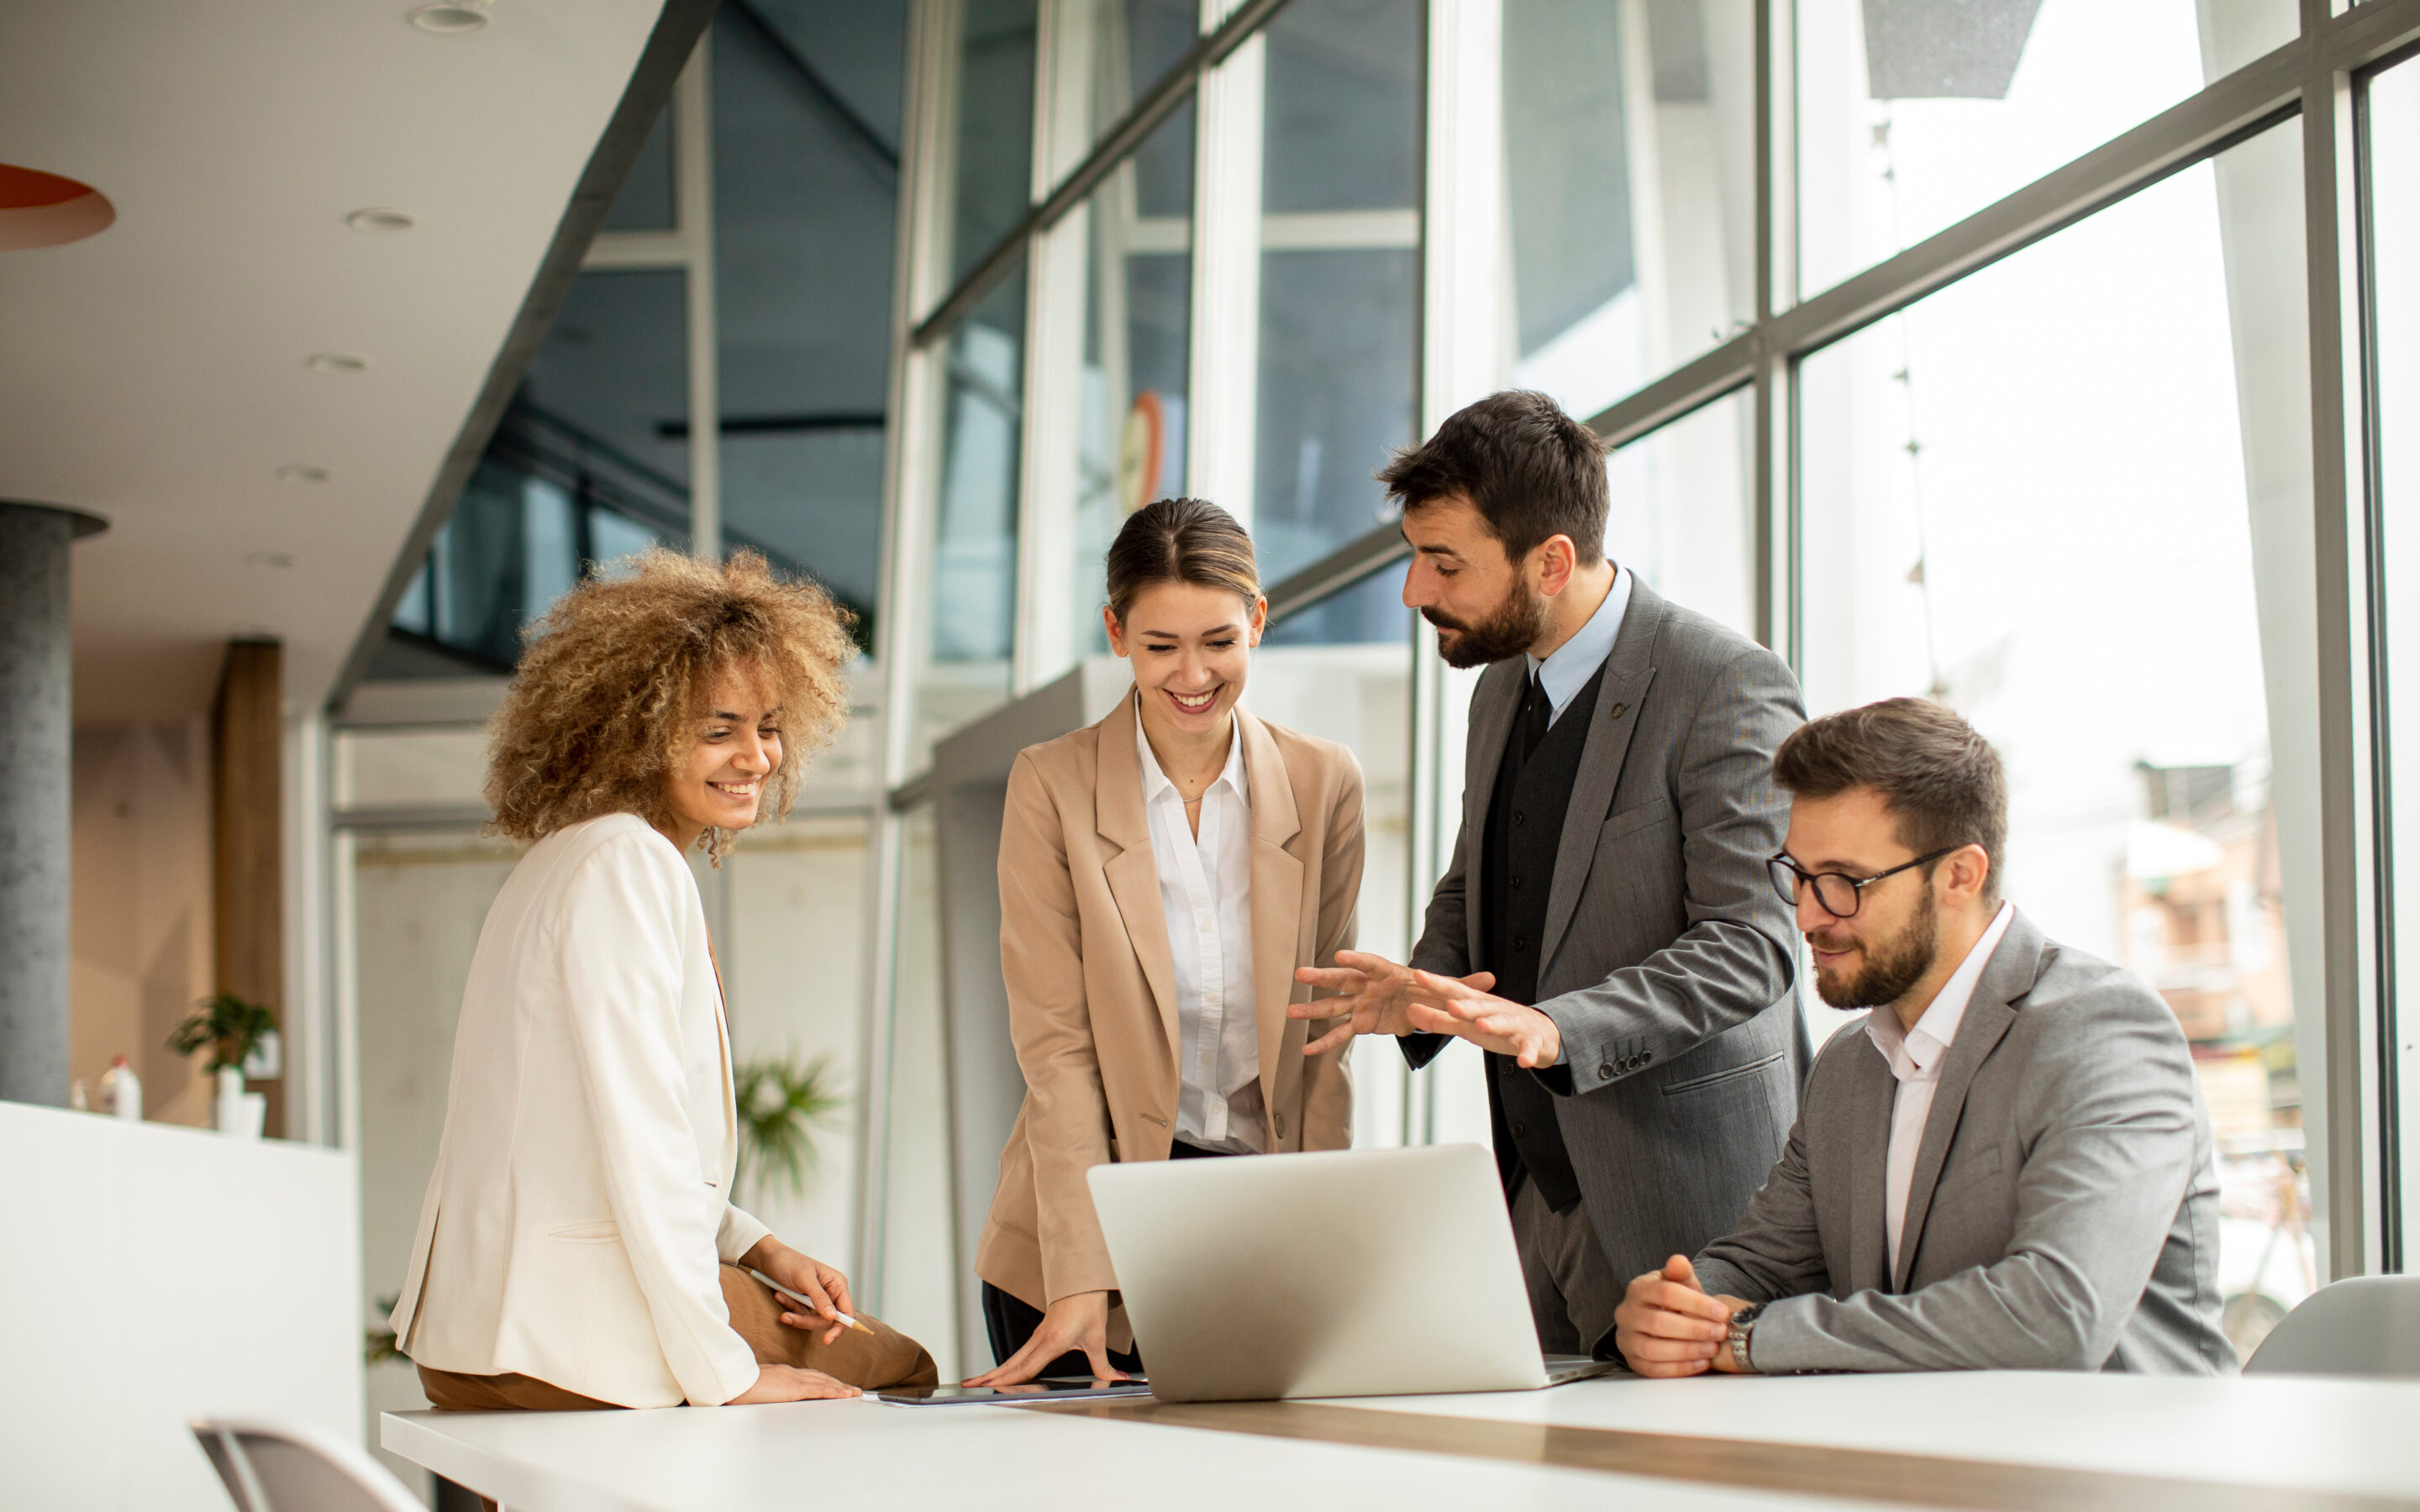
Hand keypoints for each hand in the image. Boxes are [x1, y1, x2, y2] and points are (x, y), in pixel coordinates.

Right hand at [726, 1364, 860, 1403]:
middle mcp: (791, 1373)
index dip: (823, 1380)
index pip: (808, 1376)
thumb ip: (766, 1389)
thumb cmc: (738, 1387)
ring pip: (824, 1382)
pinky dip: (835, 1391)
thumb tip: (768, 1395)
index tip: (833, 1384)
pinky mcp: (794, 1388)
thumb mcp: (755, 1388)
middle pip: (820, 1378)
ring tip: (853, 1393)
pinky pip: (820, 1389)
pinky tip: (845, 1395)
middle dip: (836, 1384)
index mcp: (782, 1373)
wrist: (732, 1384)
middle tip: (851, 1389)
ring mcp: (793, 1379)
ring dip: (840, 1388)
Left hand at [743, 1239, 855, 1345]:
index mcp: (838, 1284)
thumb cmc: (789, 1262)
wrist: (768, 1259)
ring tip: (780, 1296)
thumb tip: (832, 1317)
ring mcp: (818, 1300)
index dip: (840, 1327)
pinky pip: (800, 1316)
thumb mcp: (804, 1279)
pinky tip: (780, 1296)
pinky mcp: (805, 1304)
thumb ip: (820, 1298)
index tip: (826, 1340)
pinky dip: (789, 1308)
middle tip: (787, 1317)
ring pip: (811, 1320)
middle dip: (806, 1319)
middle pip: (827, 1320)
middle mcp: (831, 1293)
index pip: (847, 1312)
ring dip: (794, 1311)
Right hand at [963, 1290, 1124, 1386]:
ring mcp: (1037, 1336)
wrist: (1083, 1281)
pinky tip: (1003, 1372)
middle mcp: (1040, 1339)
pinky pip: (1019, 1353)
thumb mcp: (1097, 1337)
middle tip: (970, 1385)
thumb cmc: (1088, 1304)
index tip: (992, 1388)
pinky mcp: (1039, 1334)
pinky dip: (1007, 1365)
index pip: (1027, 1367)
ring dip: (995, 1371)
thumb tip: (1116, 1379)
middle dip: (990, 1377)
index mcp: (1052, 1342)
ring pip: (1013, 1359)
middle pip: (1011, 1364)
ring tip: (977, 1381)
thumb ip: (1103, 1364)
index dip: (1010, 1381)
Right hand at [1290, 951, 1497, 1055]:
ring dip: (1313, 1009)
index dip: (1358, 959)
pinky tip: (1307, 1051)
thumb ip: (1466, 986)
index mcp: (1389, 974)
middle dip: (1323, 977)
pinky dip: (1325, 1043)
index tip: (1340, 955)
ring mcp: (1361, 1004)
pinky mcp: (1361, 1023)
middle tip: (1301, 974)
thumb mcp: (1449, 991)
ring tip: (1290, 1012)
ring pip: (1334, 1006)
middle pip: (1344, 980)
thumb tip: (1492, 978)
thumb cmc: (1430, 991)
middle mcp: (1370, 985)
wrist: (1420, 1005)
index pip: (1372, 964)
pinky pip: (1341, 1034)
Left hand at [1400, 972, 1560, 1068]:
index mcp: (1478, 1003)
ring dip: (1493, 1024)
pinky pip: (1529, 1048)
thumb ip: (1439, 1019)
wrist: (1541, 1033)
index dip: (1437, 984)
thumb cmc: (1496, 1025)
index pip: (1455, 991)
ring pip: (1504, 1023)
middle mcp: (1496, 1010)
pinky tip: (1524, 1063)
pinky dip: (1527, 1054)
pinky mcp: (1532, 1041)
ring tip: (1482, 1026)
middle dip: (1465, 1005)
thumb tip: (1409, 1011)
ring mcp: (1515, 1024)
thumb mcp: (1466, 1024)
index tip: (1417, 975)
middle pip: (1479, 1006)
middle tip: (1450, 1004)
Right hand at [1613, 1255, 1740, 1377]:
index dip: (1696, 1303)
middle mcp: (1626, 1313)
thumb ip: (1680, 1273)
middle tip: (1720, 1332)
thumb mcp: (1678, 1283)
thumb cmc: (1671, 1300)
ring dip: (1688, 1351)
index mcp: (1638, 1289)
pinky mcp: (1633, 1361)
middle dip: (1694, 1329)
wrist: (1658, 1319)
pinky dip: (1680, 1368)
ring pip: (1653, 1349)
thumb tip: (1679, 1261)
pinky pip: (1654, 1370)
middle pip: (1659, 1323)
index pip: (1666, 1294)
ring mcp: (1626, 1339)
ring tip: (1712, 1348)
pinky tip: (1701, 1363)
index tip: (1721, 1312)